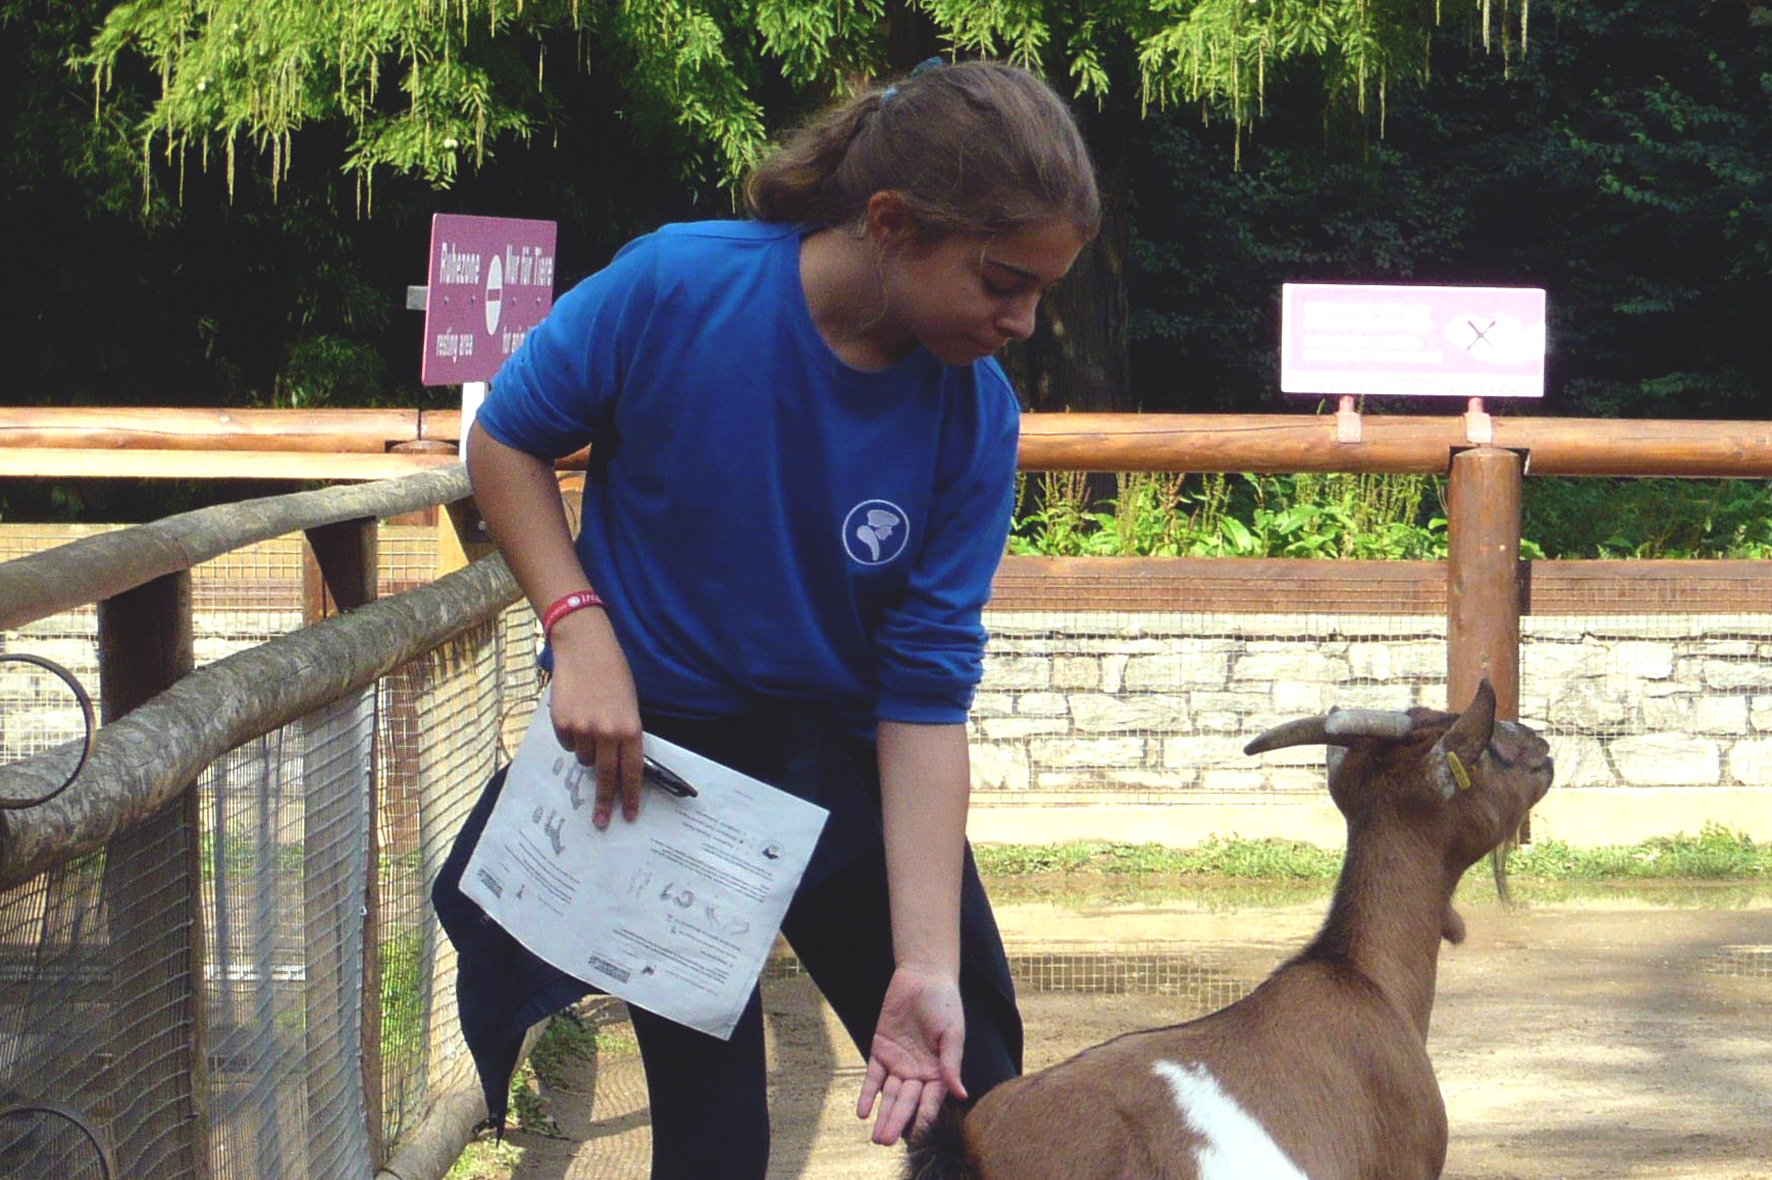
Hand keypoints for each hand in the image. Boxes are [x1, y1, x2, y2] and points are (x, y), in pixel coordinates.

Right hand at [546, 608, 642, 827]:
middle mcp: (606, 733)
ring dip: (588, 750)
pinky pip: (568, 744)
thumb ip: (625, 735)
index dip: (630, 796)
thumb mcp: (629, 705)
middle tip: (601, 821)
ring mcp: (582, 730)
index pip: (632, 772)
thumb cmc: (613, 675)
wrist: (584, 648)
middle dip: (605, 802)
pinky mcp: (561, 724)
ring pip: (584, 759)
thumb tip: (618, 765)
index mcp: (629, 729)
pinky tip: (575, 714)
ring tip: (590, 724)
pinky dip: (572, 736)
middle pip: (606, 776)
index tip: (629, 816)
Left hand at [857, 964, 966, 1145]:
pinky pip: (873, 1076)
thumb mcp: (953, 1033)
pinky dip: (868, 1094)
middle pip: (906, 1101)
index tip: (916, 1136)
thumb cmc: (944, 1004)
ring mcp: (898, 1063)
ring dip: (882, 1114)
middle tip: (885, 1141)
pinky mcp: (880, 1050)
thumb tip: (962, 1094)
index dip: (923, 1118)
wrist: (922, 977)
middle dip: (896, 1121)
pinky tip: (863, 1111)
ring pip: (889, 1094)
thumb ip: (952, 1064)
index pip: (930, 1100)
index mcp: (939, 1071)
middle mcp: (918, 1072)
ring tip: (876, 1136)